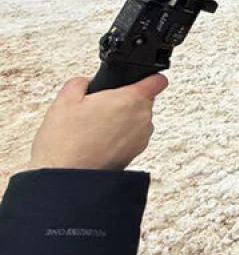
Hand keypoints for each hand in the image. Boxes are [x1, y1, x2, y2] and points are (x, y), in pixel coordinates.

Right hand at [25, 74, 167, 171]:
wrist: (66, 176)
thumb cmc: (67, 141)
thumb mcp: (65, 99)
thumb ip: (81, 82)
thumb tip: (86, 83)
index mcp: (132, 100)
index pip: (157, 81)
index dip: (149, 78)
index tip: (141, 79)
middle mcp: (143, 118)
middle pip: (142, 101)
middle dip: (124, 101)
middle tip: (98, 108)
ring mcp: (141, 138)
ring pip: (137, 120)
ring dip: (121, 120)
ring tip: (94, 128)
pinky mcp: (135, 154)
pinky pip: (132, 137)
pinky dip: (119, 137)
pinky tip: (98, 141)